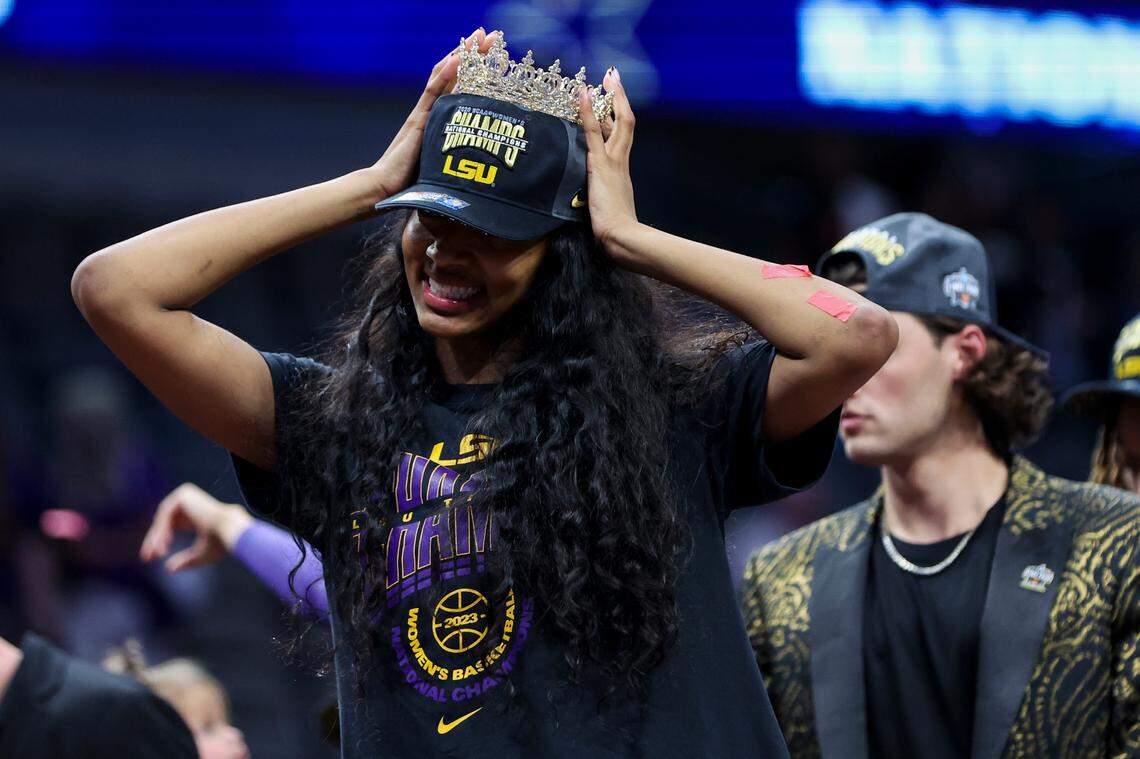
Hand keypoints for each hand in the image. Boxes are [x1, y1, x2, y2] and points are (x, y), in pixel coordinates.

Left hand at [139, 483, 252, 571]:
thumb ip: (185, 560)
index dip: (158, 542)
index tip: (149, 558)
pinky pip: (164, 513)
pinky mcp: (182, 495)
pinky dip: (162, 529)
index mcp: (194, 516)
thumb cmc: (219, 543)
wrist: (229, 530)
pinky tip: (166, 542)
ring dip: (157, 537)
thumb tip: (169, 569)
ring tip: (160, 552)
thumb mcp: (199, 554)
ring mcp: (186, 496)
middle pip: (162, 523)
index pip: (170, 527)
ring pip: (161, 519)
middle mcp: (189, 504)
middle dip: (153, 541)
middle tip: (147, 558)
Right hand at [365, 28, 500, 200]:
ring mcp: (423, 113)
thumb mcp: (440, 167)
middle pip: (450, 73)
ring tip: (480, 36)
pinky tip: (460, 59)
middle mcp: (428, 111)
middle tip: (491, 33)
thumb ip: (454, 158)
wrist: (383, 188)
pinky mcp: (419, 121)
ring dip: (463, 54)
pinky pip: (435, 92)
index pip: (453, 84)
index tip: (487, 50)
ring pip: (444, 76)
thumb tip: (480, 165)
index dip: (470, 66)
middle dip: (471, 52)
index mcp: (433, 119)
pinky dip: (447, 74)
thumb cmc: (410, 184)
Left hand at [578, 68, 639, 253]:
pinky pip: (593, 133)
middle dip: (619, 97)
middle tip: (612, 77)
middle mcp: (621, 159)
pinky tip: (581, 94)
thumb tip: (596, 194)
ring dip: (610, 98)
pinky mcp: (600, 164)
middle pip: (625, 121)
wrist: (621, 235)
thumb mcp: (610, 205)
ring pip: (616, 122)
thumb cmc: (617, 228)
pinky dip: (587, 113)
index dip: (618, 114)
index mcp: (622, 168)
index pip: (622, 134)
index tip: (613, 97)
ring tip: (604, 77)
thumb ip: (605, 195)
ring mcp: (612, 160)